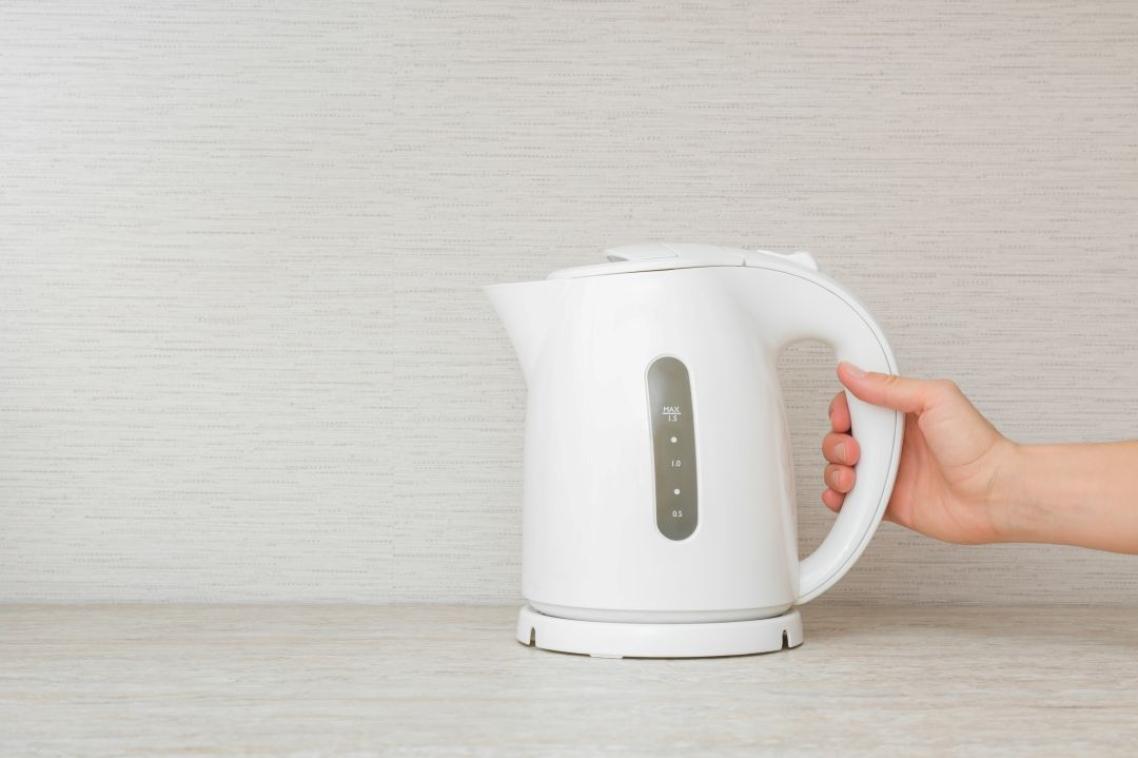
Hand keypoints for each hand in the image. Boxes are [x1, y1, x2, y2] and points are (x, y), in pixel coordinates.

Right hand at [821, 363, 1016, 544]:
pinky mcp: (887, 502)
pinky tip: (845, 494)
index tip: (844, 417)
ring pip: (840, 468)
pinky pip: (851, 500)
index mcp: (902, 413)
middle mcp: (893, 442)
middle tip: (855, 450)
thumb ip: (891, 386)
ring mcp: (888, 473)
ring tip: (852, 474)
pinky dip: (839, 498)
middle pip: (841, 437)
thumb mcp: (936, 399)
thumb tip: (853, 371)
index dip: (842, 410)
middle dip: (836, 442)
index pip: (856, 405)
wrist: (995, 494)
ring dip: (835, 470)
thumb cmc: (978, 447)